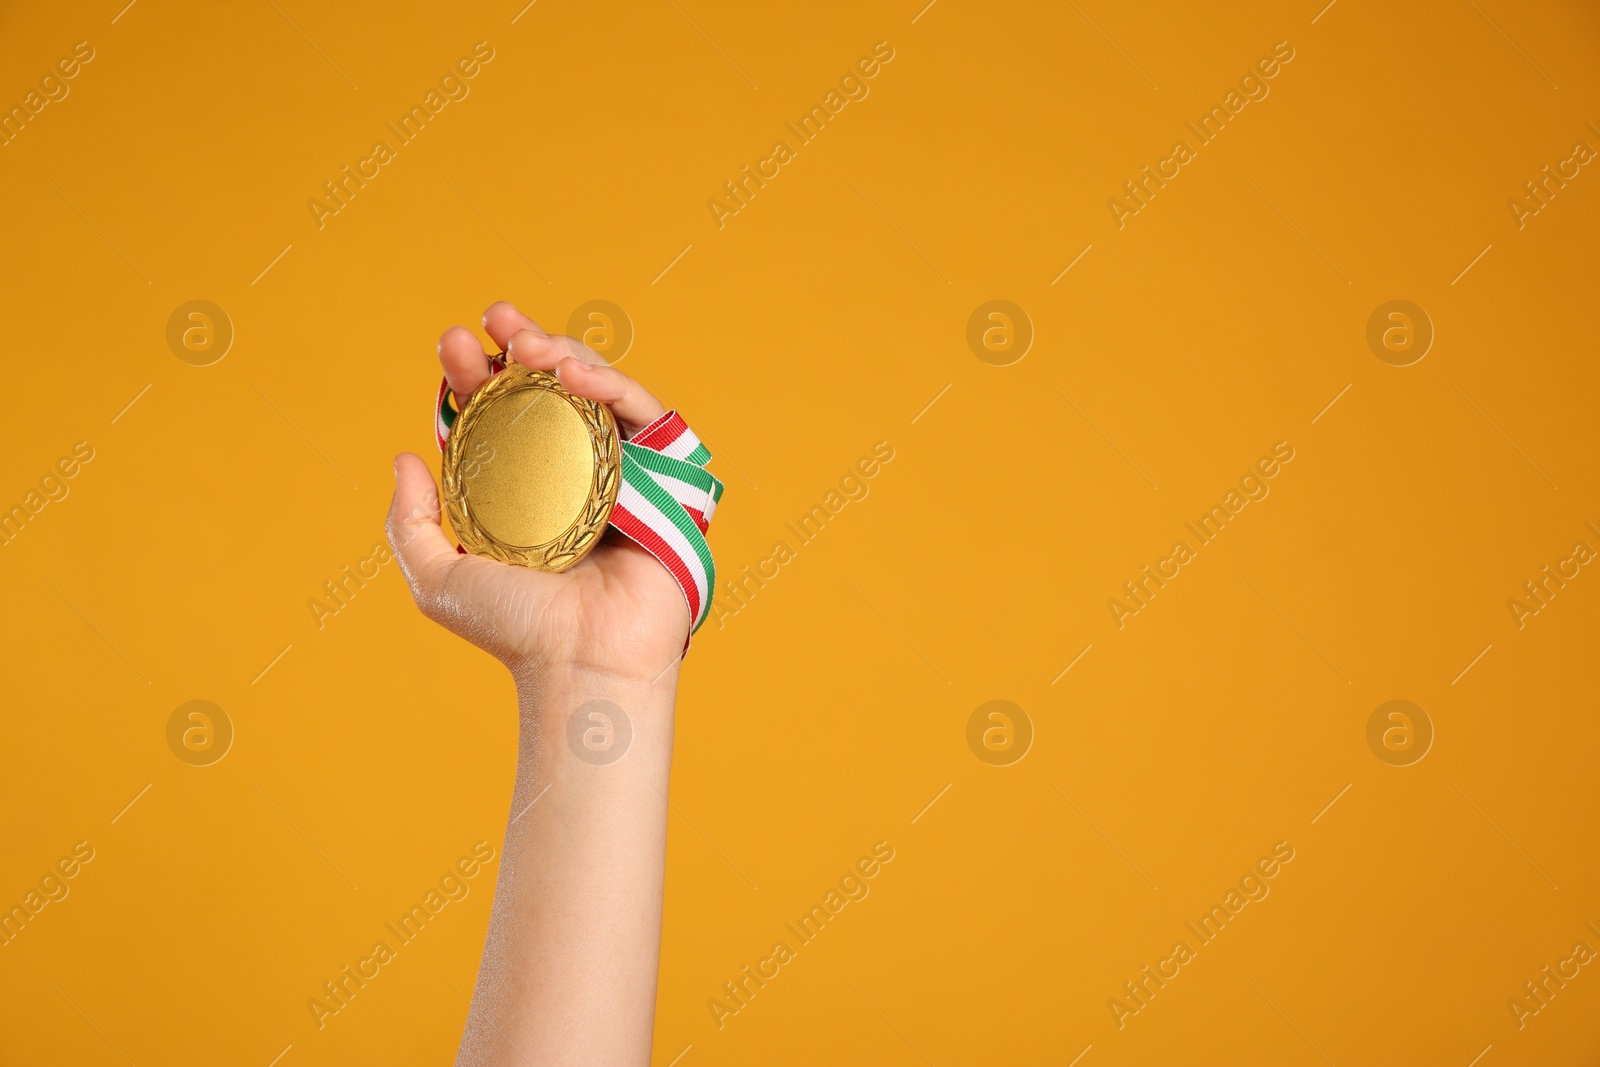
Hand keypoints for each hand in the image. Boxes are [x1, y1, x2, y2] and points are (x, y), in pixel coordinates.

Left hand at [387, 300, 687, 685]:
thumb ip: (411, 523)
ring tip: (529, 345)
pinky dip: (614, 384)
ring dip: (565, 354)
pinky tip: (576, 374)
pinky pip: (645, 415)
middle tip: (495, 320)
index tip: (453, 346)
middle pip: (551, 390)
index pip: (499, 414)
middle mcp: (573, 473)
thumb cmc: (515, 631)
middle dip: (522, 345)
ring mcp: (621, 471)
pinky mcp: (665, 476)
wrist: (583, 662)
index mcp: (524, 490)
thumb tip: (405, 455)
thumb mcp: (437, 578)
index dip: (475, 374)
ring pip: (597, 391)